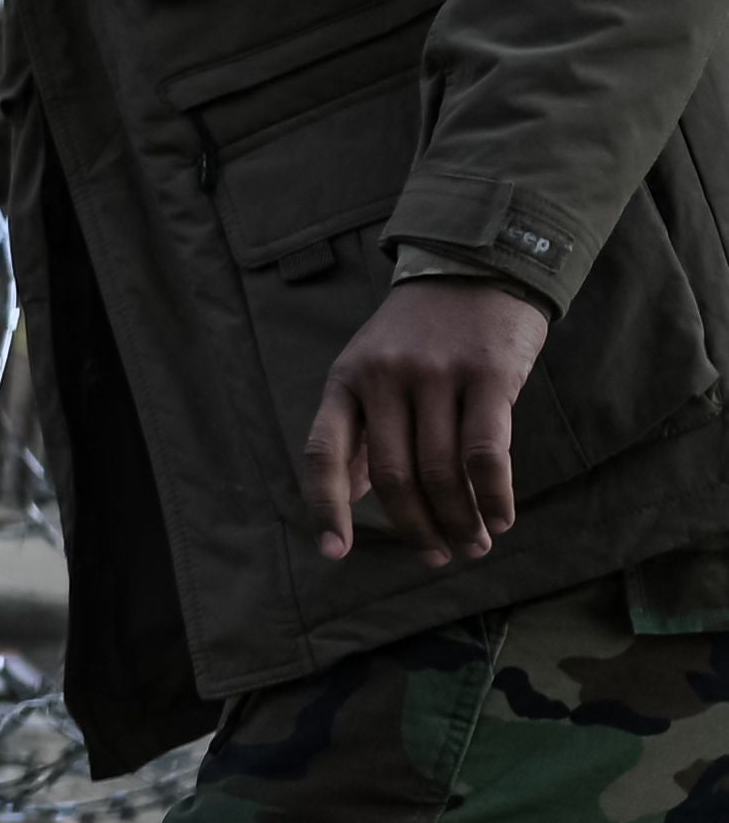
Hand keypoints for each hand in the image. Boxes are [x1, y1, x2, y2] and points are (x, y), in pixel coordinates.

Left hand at [300, 277, 552, 563]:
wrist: (477, 265)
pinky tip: (500, 519)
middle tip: (438, 556)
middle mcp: (383, 378)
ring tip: (473, 546)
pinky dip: (492, 496)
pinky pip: (486, 453)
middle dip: (415, 527)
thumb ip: (362, 429)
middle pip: (393, 475)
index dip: (326, 507)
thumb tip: (351, 495)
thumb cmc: (421, 332)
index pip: (323, 454)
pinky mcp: (488, 376)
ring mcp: (435, 375)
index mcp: (345, 381)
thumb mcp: (371, 368)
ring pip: (439, 471)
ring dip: (459, 520)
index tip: (334, 552)